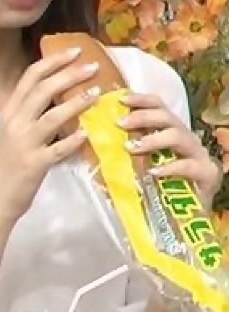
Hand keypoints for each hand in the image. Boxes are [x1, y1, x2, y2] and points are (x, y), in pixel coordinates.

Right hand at [0, 48, 99, 222]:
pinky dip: (73, 139)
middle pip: (43, 90)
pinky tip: (88, 133)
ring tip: (97, 93)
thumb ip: (30, 114)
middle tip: (92, 66)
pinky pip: (58, 149)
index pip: (30, 77)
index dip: (53, 61)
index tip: (74, 51)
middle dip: (69, 75)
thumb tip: (59, 95)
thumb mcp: (12, 133)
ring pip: (52, 116)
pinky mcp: (35, 164)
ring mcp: (25, 143)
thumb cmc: (6, 165)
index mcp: (10, 111)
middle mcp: (15, 123)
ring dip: (76, 102)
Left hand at [118, 92, 220, 206]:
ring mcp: (198, 155)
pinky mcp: (206, 174)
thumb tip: (105, 136)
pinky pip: (188, 165)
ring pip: (178, 136)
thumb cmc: (164, 185)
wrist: (192, 212)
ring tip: (132, 148)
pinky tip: (153, 172)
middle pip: (167, 117)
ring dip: (153, 139)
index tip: (121, 99)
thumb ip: (133, 148)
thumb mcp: (146, 163)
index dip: (141, 99)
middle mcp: (186, 138)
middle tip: (120, 123)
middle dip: (143, 117)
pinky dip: (169, 167)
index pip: (159, 106)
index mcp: (171, 131)